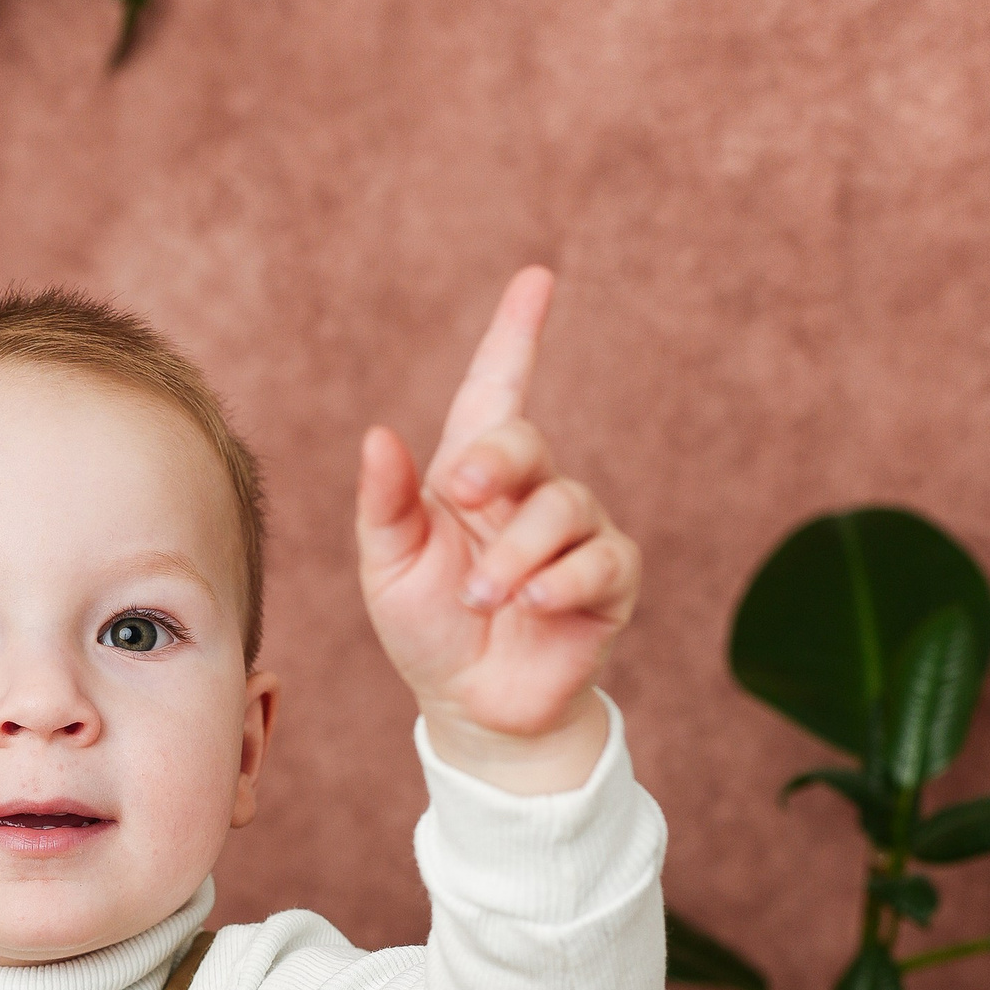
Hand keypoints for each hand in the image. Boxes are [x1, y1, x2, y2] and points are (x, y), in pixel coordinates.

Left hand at [356, 267, 639, 792]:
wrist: (473, 709)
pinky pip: (602, 560)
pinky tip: (535, 603)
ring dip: (517, 555)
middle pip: (525, 443)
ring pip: (563, 508)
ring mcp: (576, 536)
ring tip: (485, 598)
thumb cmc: (428, 630)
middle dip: (494, 461)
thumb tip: (378, 434)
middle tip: (458, 494)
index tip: (536, 280)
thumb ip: (384, 505)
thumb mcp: (389, 568)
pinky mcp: (611, 583)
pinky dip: (565, 580)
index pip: (497, 390)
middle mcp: (529, 494)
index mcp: (471, 477)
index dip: (516, 334)